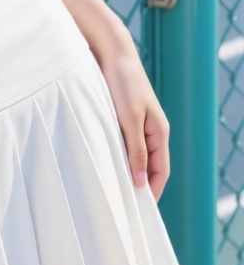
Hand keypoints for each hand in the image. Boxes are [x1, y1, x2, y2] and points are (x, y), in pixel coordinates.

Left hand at [94, 30, 170, 201]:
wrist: (112, 55)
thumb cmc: (123, 84)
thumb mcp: (129, 119)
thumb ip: (135, 149)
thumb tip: (141, 181)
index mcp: (159, 132)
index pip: (161, 170)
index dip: (152, 191)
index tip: (140, 210)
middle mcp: (151, 131)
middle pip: (149, 166)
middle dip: (139, 185)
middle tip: (123, 205)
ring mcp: (137, 125)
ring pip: (134, 156)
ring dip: (126, 171)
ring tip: (112, 190)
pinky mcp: (123, 119)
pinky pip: (123, 144)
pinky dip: (116, 157)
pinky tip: (103, 165)